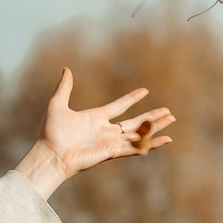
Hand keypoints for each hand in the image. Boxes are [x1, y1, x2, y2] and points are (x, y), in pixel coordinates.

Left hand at [15, 69, 174, 197]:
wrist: (50, 154)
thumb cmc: (51, 132)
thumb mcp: (57, 104)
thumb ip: (64, 87)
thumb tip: (66, 69)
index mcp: (96, 118)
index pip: (119, 106)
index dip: (132, 98)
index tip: (145, 91)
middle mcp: (106, 131)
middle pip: (135, 122)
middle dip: (152, 117)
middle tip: (168, 112)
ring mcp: (110, 142)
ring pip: (139, 134)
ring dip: (156, 127)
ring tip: (171, 119)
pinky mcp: (113, 152)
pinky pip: (136, 147)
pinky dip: (151, 143)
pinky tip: (165, 140)